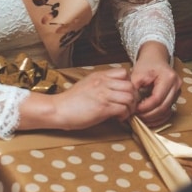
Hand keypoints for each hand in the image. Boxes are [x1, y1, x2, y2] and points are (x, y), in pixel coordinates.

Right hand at [18, 68, 137, 130]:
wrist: (58, 109)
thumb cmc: (71, 101)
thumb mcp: (87, 85)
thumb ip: (101, 85)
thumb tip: (114, 91)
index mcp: (99, 76)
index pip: (124, 73)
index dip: (128, 84)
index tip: (124, 94)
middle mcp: (103, 83)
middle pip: (130, 86)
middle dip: (133, 97)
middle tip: (128, 106)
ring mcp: (103, 95)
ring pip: (130, 97)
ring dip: (130, 107)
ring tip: (124, 113)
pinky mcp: (103, 108)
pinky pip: (123, 109)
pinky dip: (124, 115)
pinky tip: (118, 118)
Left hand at [130, 42, 181, 126]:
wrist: (156, 58)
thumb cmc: (147, 64)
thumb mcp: (137, 73)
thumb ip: (134, 89)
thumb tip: (131, 105)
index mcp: (169, 78)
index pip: (157, 99)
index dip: (145, 107)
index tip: (134, 110)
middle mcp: (177, 85)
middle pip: (163, 107)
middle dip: (148, 115)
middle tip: (136, 117)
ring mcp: (178, 92)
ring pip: (166, 112)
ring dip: (153, 118)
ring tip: (140, 118)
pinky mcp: (175, 97)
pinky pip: (168, 112)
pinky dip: (158, 117)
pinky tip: (148, 119)